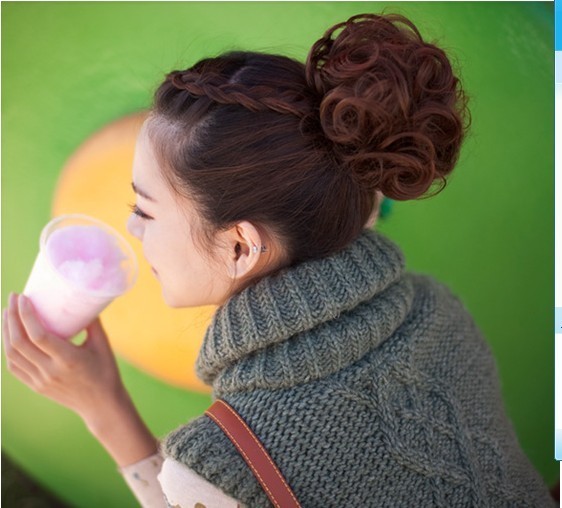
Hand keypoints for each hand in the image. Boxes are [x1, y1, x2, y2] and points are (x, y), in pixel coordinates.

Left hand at [2, 292, 124, 422]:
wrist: (101, 405)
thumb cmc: (105, 372)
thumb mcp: (103, 345)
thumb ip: (92, 323)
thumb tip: (83, 300)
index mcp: (68, 360)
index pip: (38, 335)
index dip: (27, 315)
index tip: (24, 297)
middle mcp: (50, 371)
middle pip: (19, 342)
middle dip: (12, 317)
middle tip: (14, 298)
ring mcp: (40, 380)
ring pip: (12, 354)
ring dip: (6, 331)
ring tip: (9, 313)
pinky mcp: (36, 386)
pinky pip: (14, 366)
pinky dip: (9, 349)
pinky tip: (10, 336)